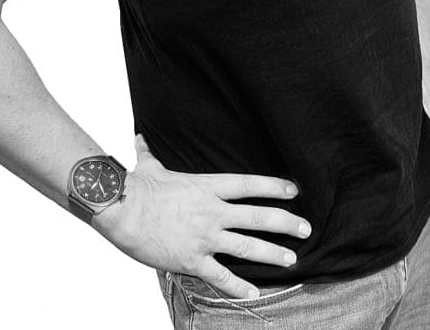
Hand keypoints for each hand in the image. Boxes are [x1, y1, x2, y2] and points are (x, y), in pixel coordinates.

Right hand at [91, 133, 311, 299]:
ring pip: (247, 247)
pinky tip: (254, 293)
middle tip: (306, 228)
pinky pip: (220, 276)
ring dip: (272, 253)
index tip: (294, 190)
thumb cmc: (137, 187)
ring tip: (291, 258)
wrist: (122, 210)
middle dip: (285, 222)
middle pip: (257, 216)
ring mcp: (204, 237)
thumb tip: (140, 137)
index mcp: (207, 187)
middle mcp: (212, 212)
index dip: (274, 187)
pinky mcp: (192, 260)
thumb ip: (150, 153)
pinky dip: (239, 286)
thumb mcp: (149, 166)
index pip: (249, 185)